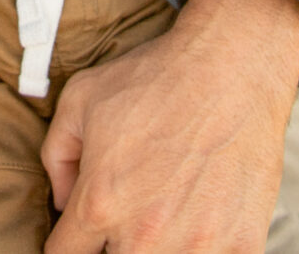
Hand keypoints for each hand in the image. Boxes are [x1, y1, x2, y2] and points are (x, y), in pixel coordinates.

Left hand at [42, 0, 298, 252]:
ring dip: (159, 248)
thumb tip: (62, 201)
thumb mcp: (81, 98)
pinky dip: (206, 248)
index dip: (70, 243)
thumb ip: (56, 157)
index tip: (83, 230)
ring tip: (166, 217)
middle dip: (113, 244)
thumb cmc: (157, 77)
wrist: (234, 64)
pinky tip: (202, 222)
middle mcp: (144, 237)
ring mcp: (196, 246)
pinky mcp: (242, 246)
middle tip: (127, 216)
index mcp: (99, 205)